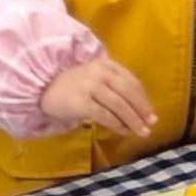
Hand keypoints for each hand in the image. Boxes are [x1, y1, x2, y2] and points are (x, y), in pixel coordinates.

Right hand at [40, 58, 157, 136]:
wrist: (44, 87)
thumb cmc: (73, 84)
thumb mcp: (95, 76)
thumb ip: (114, 84)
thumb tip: (138, 107)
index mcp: (106, 64)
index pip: (132, 81)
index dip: (143, 98)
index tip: (151, 112)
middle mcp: (100, 72)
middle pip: (128, 92)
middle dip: (142, 110)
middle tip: (151, 124)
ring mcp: (90, 86)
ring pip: (119, 104)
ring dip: (133, 120)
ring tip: (141, 132)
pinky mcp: (81, 102)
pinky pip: (105, 115)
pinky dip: (117, 124)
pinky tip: (123, 131)